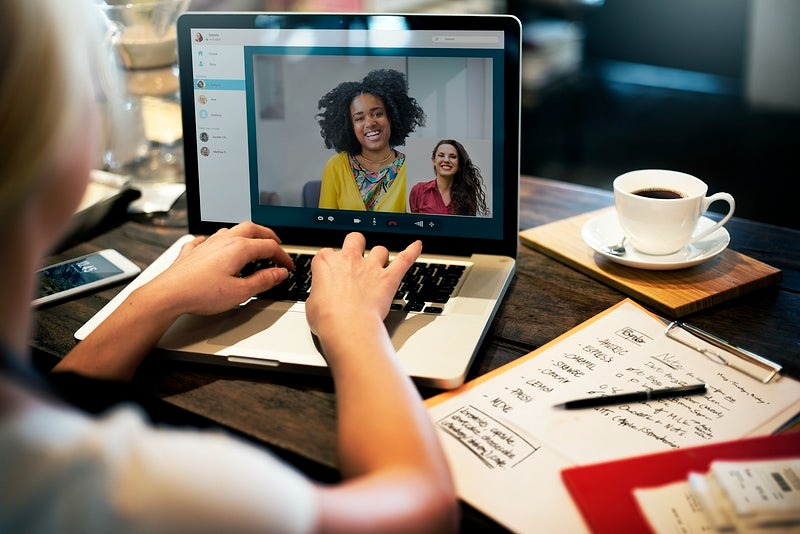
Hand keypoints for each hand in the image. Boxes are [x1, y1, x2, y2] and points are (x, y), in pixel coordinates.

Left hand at [147, 222, 293, 316]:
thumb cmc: (201, 293)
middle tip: (276, 244)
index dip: (283, 256)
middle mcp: (223, 240)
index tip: (288, 266)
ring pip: (231, 230)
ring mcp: (206, 244)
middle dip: (268, 235)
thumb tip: (279, 273)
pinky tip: (214, 246)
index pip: (269, 247)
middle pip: (252, 229)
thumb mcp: (240, 292)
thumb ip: (263, 281)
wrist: (168, 294)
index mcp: (239, 248)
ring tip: (251, 243)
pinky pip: (207, 239)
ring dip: (245, 234)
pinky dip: (217, 241)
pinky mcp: (192, 251)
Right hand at [305, 232, 421, 339]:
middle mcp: (349, 259)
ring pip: (380, 249)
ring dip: (380, 256)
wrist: (347, 327)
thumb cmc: (328, 319)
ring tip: (380, 264)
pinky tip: (417, 245)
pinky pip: (405, 259)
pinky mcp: (388, 278)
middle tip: (356, 254)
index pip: (327, 253)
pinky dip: (412, 251)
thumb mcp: (311, 304)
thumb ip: (319, 294)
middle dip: (356, 244)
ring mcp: (371, 267)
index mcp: (326, 262)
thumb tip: (321, 298)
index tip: (331, 273)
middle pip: (355, 239)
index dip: (331, 263)